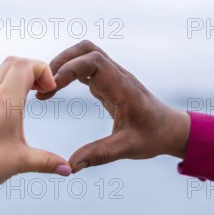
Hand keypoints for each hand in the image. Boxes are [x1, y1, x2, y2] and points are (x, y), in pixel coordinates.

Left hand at [0, 57, 71, 198]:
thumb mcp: (21, 162)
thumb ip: (47, 162)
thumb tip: (68, 170)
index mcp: (5, 100)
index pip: (26, 65)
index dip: (44, 71)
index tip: (50, 92)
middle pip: (13, 62)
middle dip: (32, 70)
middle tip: (43, 90)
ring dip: (16, 76)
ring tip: (28, 97)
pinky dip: (4, 87)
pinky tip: (9, 111)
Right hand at [37, 41, 190, 173]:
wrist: (170, 129)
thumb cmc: (153, 136)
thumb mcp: (128, 148)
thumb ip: (100, 154)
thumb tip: (72, 165)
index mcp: (121, 87)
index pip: (93, 61)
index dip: (69, 69)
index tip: (52, 88)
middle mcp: (117, 76)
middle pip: (86, 49)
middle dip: (62, 61)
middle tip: (43, 84)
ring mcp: (113, 77)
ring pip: (85, 55)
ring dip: (64, 64)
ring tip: (46, 87)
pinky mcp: (108, 83)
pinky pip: (86, 68)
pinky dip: (69, 73)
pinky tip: (56, 89)